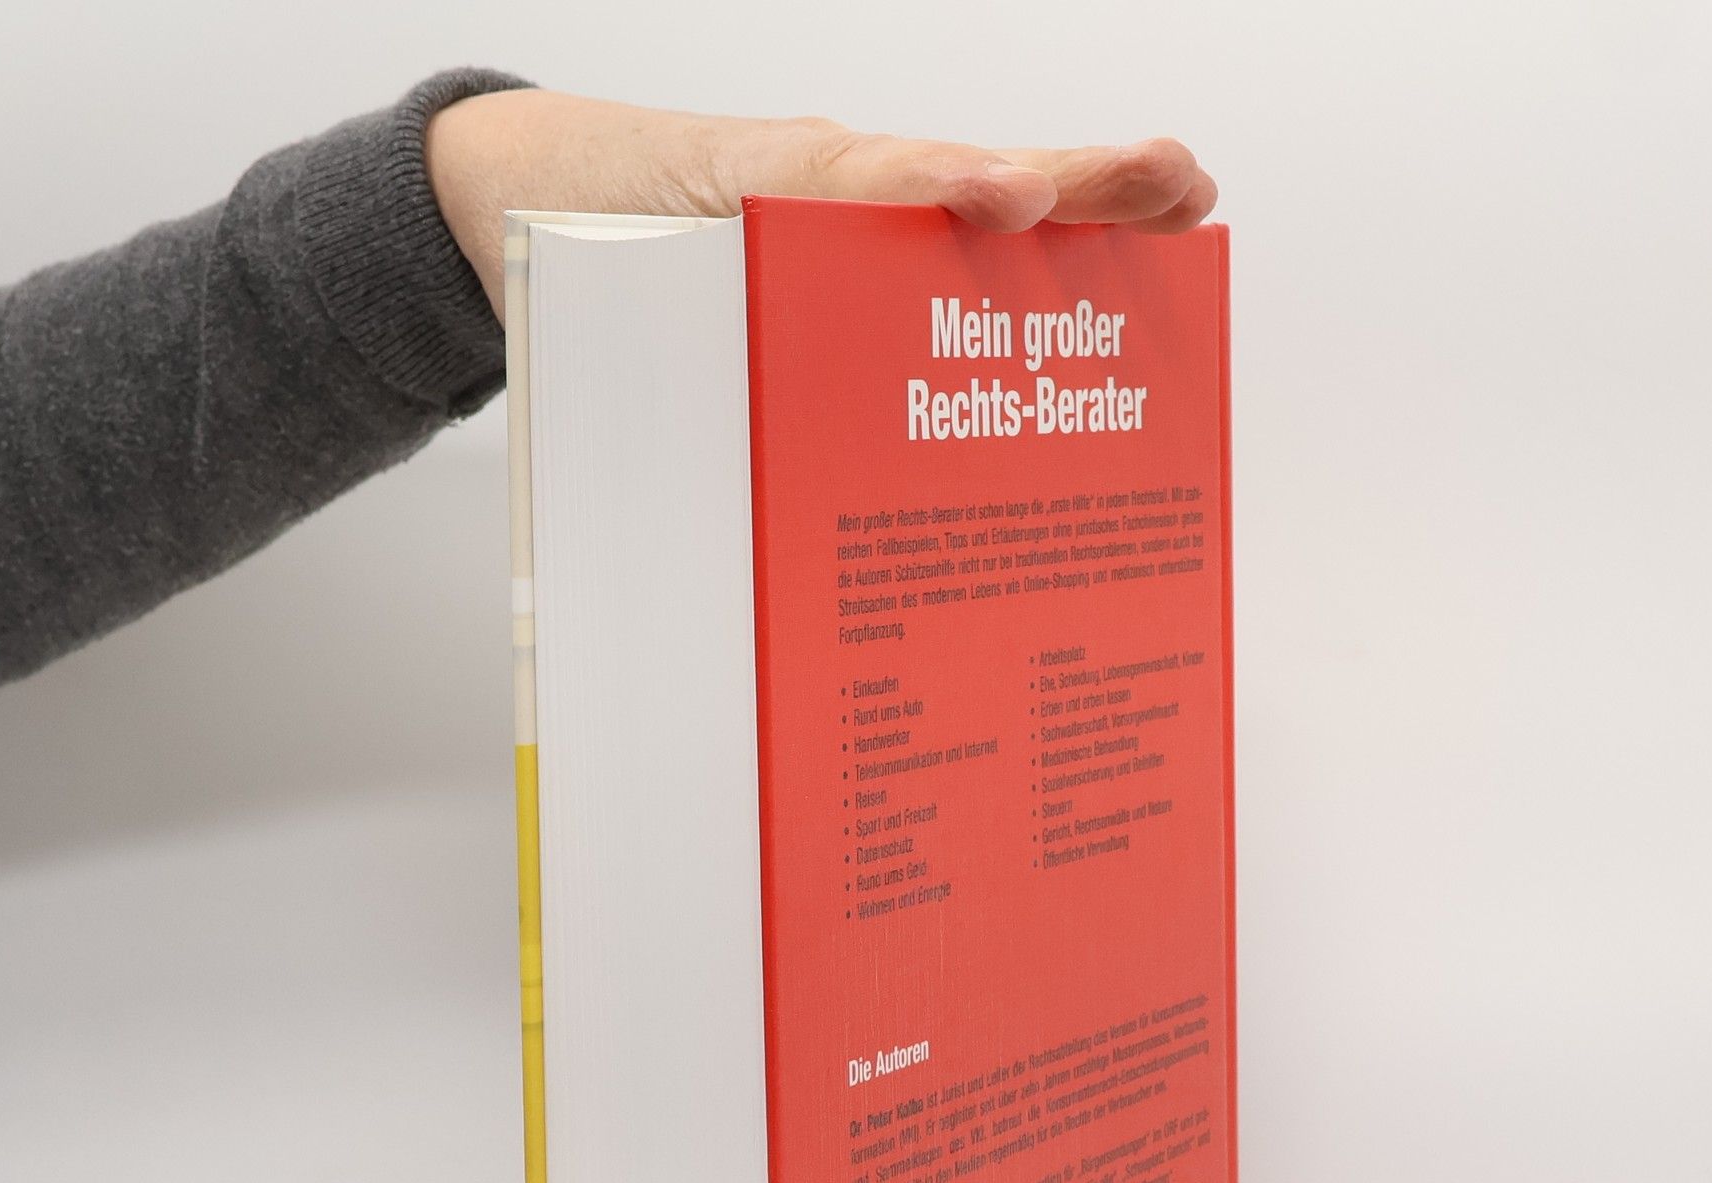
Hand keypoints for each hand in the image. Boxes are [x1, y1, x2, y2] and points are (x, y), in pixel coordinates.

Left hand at [425, 91, 1218, 316]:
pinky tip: (1102, 293)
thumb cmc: (573, 240)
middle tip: (1178, 180)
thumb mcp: (598, 296)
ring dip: (1078, 219)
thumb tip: (711, 472)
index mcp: (754, 193)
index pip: (860, 185)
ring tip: (1182, 208)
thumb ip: (659, 351)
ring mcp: (849, 222)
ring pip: (972, 221)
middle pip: (959, 183)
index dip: (941, 192)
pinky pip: (941, 261)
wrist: (529, 196)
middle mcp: (823, 198)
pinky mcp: (850, 255)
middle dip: (1074, 185)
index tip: (1013, 200)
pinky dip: (1029, 271)